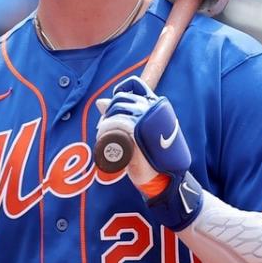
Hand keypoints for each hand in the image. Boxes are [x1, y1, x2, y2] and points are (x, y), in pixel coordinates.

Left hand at [96, 76, 202, 229]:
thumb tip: (100, 102)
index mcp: (156, 105)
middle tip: (106, 130)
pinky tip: (106, 141)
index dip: (119, 94)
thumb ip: (120, 114)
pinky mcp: (140, 131)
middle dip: (109, 112)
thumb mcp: (133, 130)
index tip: (113, 111)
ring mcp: (148, 118)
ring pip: (116, 109)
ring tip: (105, 138)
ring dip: (105, 123)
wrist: (160, 178)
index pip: (133, 85)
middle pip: (120, 98)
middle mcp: (153, 108)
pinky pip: (118, 122)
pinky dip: (107, 130)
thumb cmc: (147, 154)